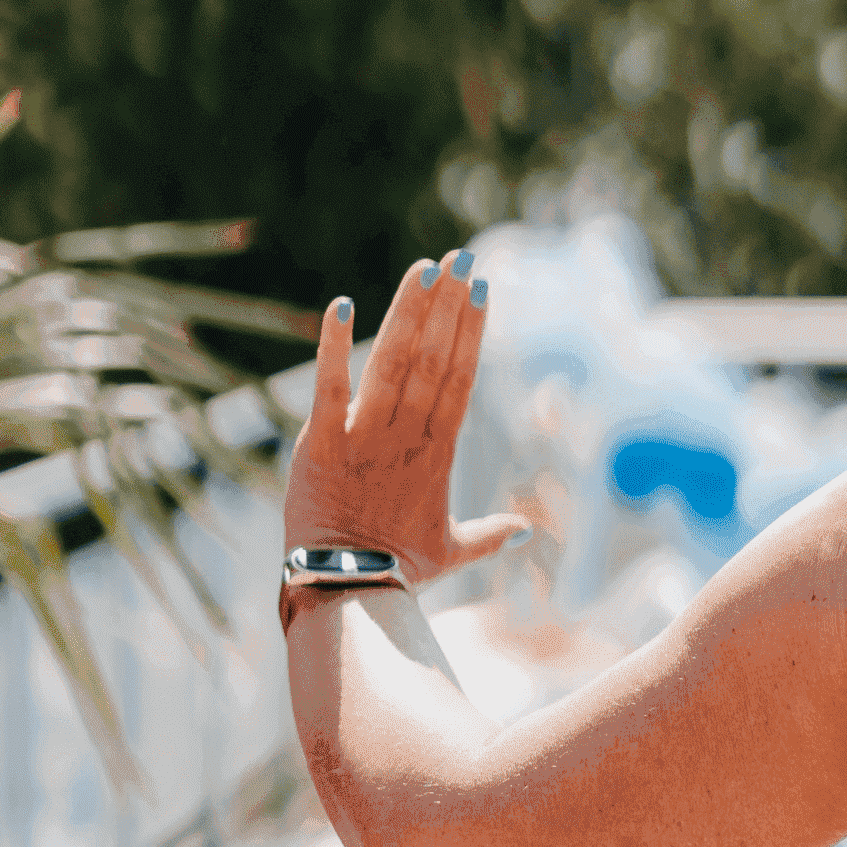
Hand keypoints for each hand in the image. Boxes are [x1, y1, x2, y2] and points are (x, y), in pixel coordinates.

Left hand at [283, 250, 529, 588]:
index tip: (482, 289)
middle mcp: (408, 434)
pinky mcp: (320, 442)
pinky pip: (326, 386)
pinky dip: (333, 345)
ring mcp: (365, 435)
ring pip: (393, 361)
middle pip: (434, 357)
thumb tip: (526, 532)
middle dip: (448, 304)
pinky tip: (339, 303)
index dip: (472, 330)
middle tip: (460, 256)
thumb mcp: (452, 551)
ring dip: (408, 311)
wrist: (350, 590)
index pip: (461, 376)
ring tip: (424, 268)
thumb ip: (490, 535)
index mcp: (440, 451)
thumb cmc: (402, 572)